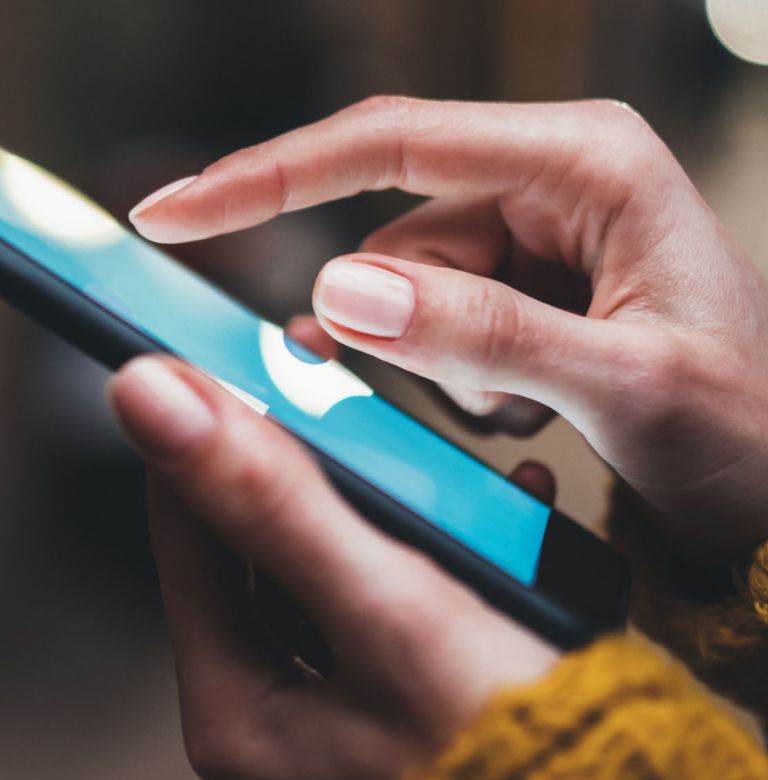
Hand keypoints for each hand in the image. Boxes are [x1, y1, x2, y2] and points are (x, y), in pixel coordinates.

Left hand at [108, 356, 557, 779]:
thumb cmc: (509, 746)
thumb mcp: (385, 604)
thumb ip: (272, 501)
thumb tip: (153, 402)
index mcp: (239, 712)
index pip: (189, 534)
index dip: (209, 438)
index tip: (234, 363)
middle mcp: (274, 724)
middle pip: (260, 553)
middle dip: (308, 467)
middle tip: (341, 393)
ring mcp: (334, 723)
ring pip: (331, 573)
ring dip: (378, 506)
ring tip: (424, 447)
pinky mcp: (395, 714)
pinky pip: (389, 606)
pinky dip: (426, 555)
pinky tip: (490, 514)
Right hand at [130, 96, 767, 550]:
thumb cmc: (745, 428)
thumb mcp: (625, 386)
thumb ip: (486, 334)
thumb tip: (341, 292)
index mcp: (588, 162)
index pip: (395, 144)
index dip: (274, 176)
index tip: (176, 209)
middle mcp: (557, 181)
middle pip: (400, 234)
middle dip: (404, 328)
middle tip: (480, 404)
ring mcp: (541, 236)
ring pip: (414, 290)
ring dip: (443, 365)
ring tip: (525, 414)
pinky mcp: (530, 287)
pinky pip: (441, 322)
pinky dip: (457, 377)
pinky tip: (524, 410)